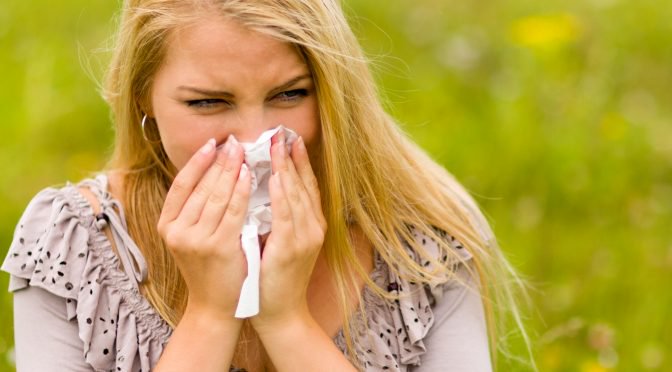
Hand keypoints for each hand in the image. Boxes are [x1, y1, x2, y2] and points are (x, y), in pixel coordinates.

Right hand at [157, 136, 250, 319]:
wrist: (215, 307)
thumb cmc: (209, 269)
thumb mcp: (192, 237)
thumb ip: (197, 210)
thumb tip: (214, 171)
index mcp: (166, 225)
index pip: (181, 185)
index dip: (197, 162)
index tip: (212, 143)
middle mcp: (176, 231)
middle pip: (200, 186)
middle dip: (219, 161)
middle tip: (235, 141)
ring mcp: (195, 239)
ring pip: (216, 195)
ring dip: (231, 170)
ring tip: (243, 152)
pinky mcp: (217, 247)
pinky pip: (233, 211)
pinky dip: (241, 190)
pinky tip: (249, 175)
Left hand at [251, 131, 326, 330]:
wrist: (281, 312)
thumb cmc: (275, 277)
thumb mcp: (281, 242)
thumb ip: (278, 217)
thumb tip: (264, 188)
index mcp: (311, 224)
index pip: (307, 185)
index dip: (300, 161)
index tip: (291, 139)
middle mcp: (313, 227)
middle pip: (304, 184)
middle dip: (292, 157)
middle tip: (282, 132)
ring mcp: (305, 237)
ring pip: (296, 195)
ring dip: (286, 169)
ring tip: (277, 146)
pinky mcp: (292, 248)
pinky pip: (286, 216)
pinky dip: (282, 195)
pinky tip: (276, 178)